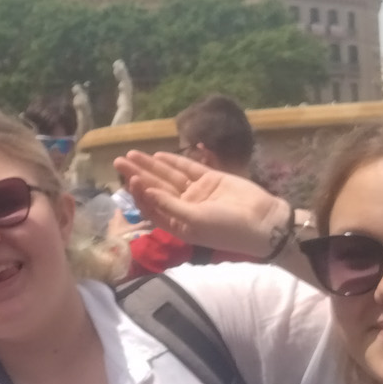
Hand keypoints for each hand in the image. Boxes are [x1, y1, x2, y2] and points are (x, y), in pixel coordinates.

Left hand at [114, 149, 291, 258]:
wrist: (263, 222)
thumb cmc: (227, 229)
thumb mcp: (195, 222)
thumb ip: (170, 206)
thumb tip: (146, 191)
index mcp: (178, 224)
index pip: (151, 207)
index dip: (140, 194)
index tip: (130, 180)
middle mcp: (184, 208)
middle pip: (156, 188)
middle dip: (137, 175)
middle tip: (119, 161)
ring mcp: (197, 193)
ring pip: (169, 177)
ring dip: (151, 166)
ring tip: (132, 155)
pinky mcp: (210, 180)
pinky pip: (188, 169)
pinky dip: (174, 162)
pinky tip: (157, 156)